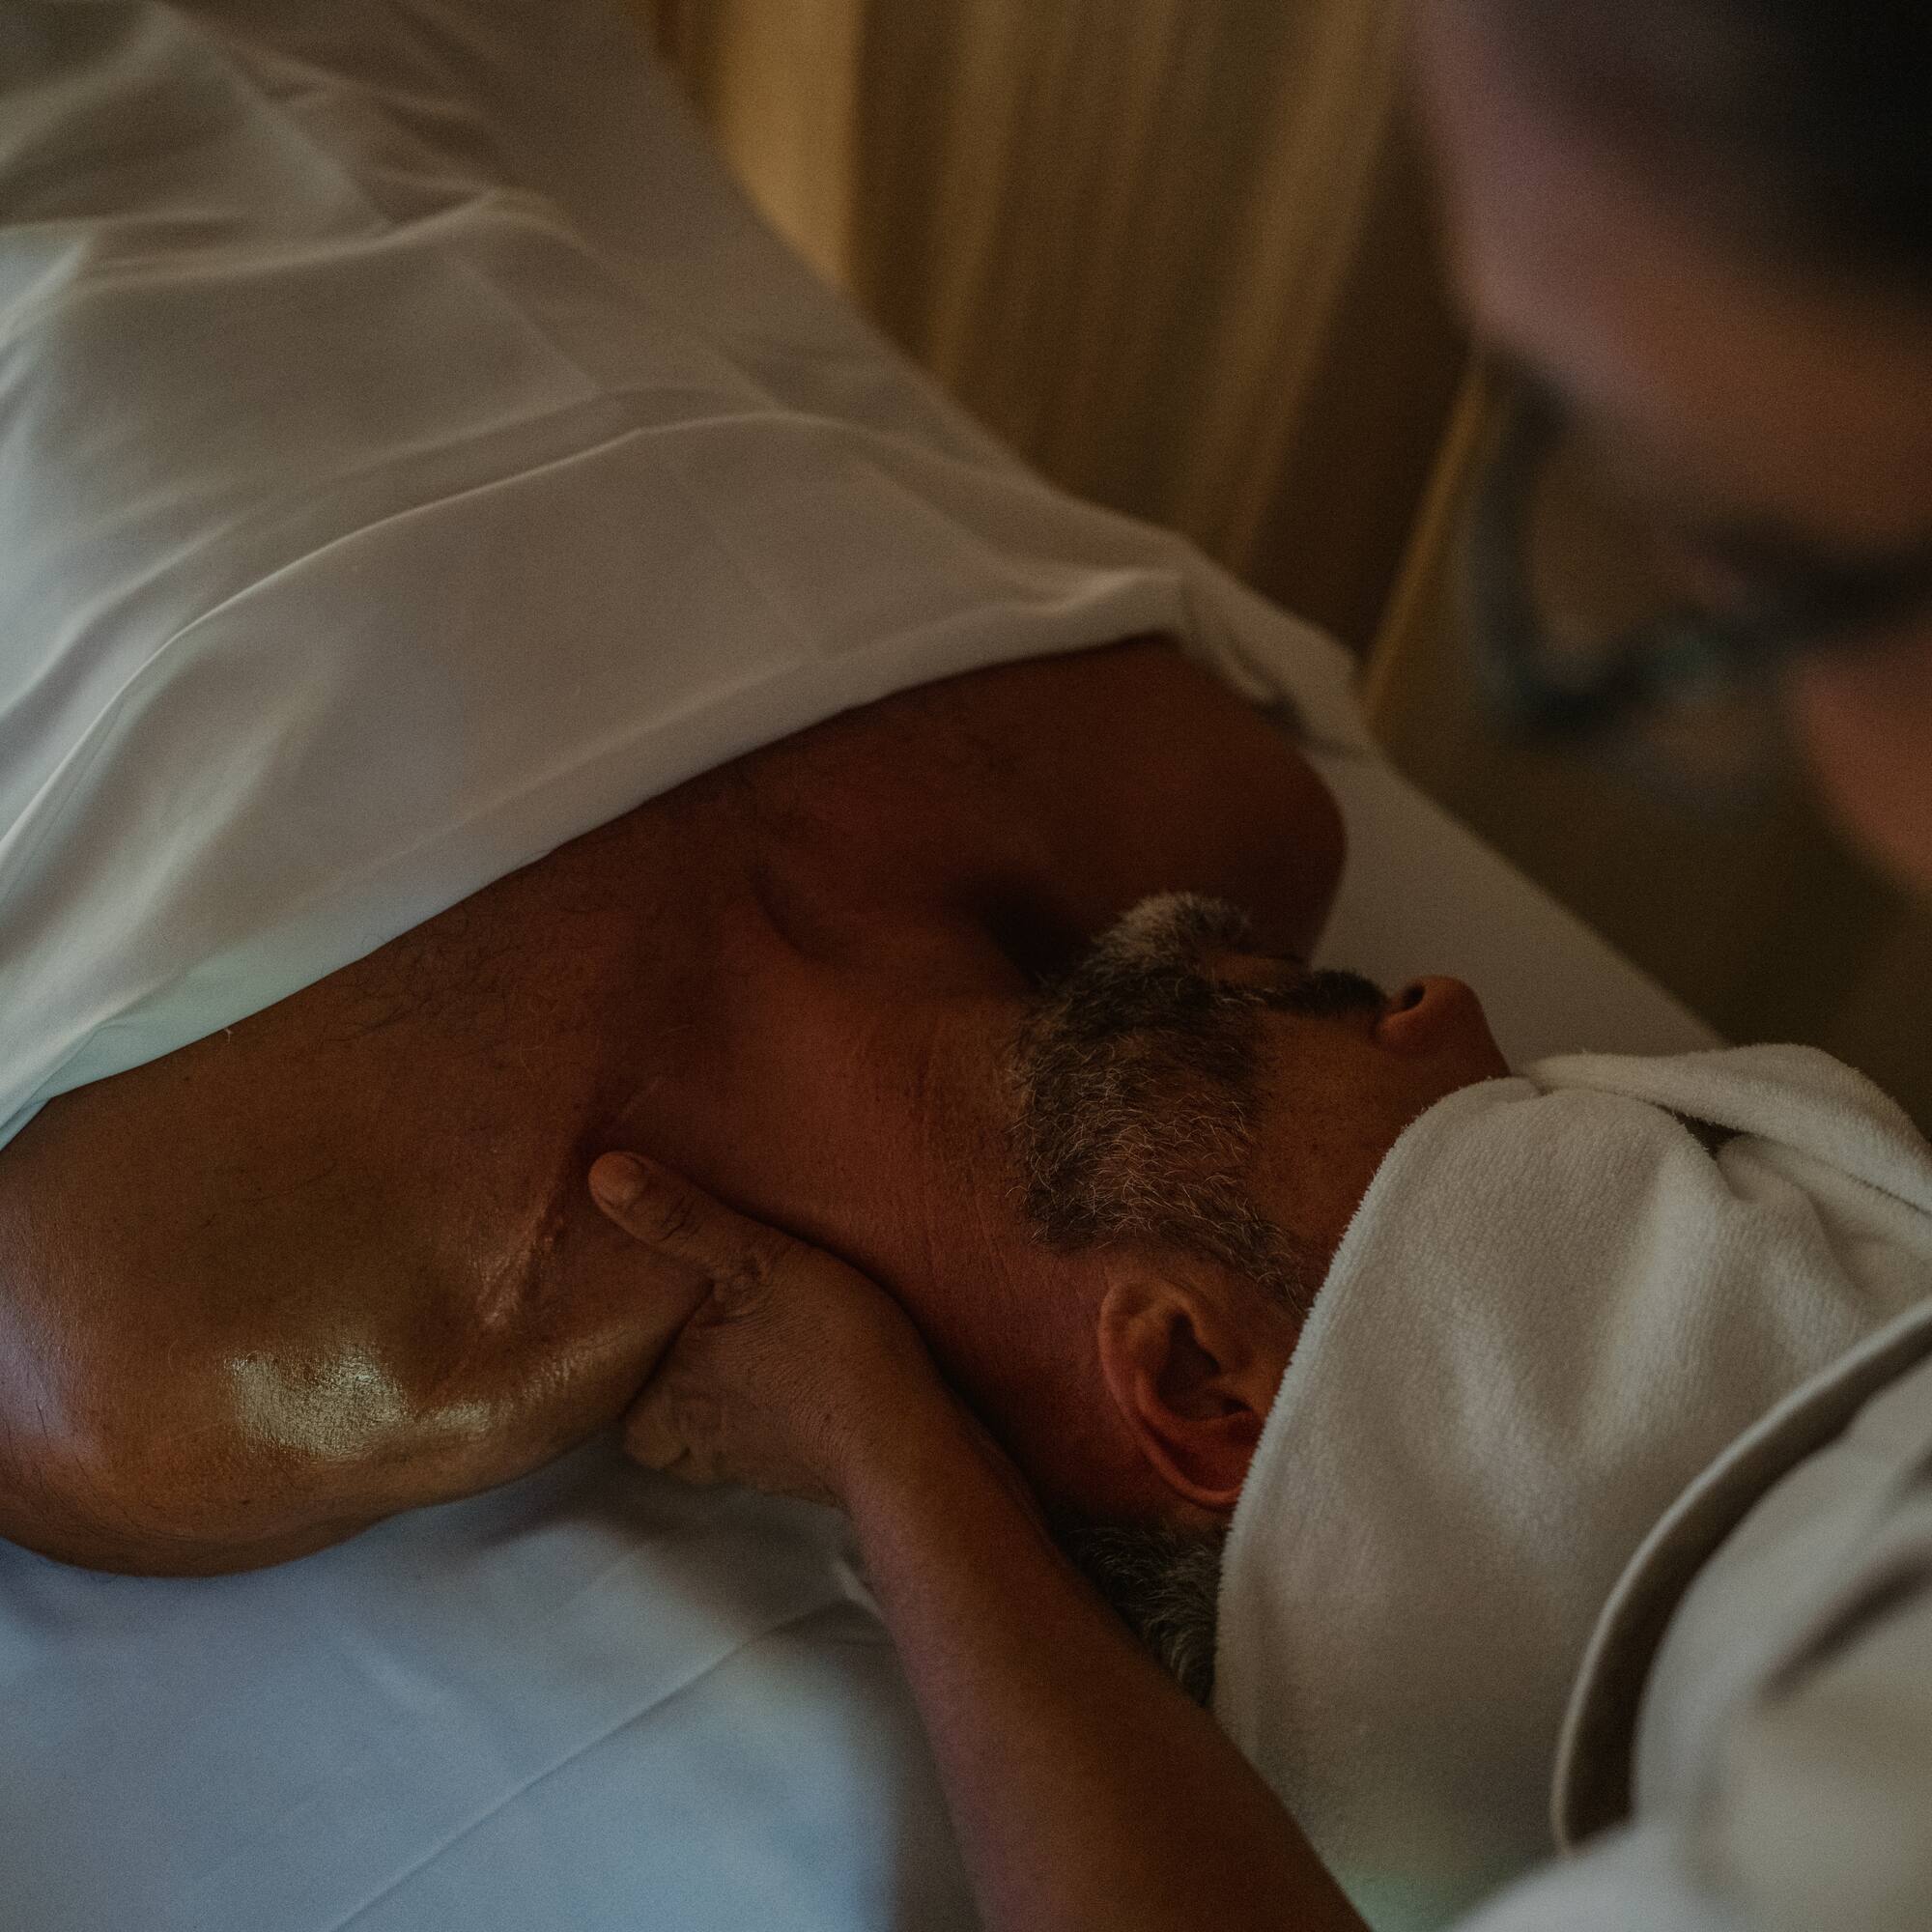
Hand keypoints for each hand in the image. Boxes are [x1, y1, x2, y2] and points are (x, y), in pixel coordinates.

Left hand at [588, 1154, 958, 1508]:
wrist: (907, 1439)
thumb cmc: (827, 1349)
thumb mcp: (754, 1259)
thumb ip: (681, 1219)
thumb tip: (604, 1173)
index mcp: (677, 1396)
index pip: (624, 1416)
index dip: (629, 1385)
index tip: (642, 1348)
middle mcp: (710, 1441)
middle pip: (664, 1444)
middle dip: (668, 1408)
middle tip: (686, 1358)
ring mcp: (765, 1466)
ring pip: (719, 1454)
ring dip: (724, 1421)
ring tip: (742, 1373)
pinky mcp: (816, 1473)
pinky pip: (781, 1457)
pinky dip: (783, 1432)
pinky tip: (806, 1392)